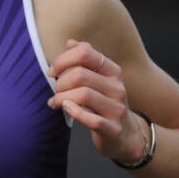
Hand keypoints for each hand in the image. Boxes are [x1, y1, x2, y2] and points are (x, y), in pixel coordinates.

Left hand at [47, 39, 146, 164]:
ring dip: (62, 98)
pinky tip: (66, 109)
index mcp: (113, 71)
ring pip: (83, 95)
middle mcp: (117, 87)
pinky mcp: (113, 129)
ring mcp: (117, 109)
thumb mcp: (99, 79)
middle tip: (55, 91)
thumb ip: (86, 61)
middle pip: (80, 75)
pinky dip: (74, 112)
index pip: (85, 53)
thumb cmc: (105, 104)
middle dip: (60, 82)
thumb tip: (71, 42)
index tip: (52, 71)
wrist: (126, 135)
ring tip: (55, 102)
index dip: (63, 60)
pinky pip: (91, 119)